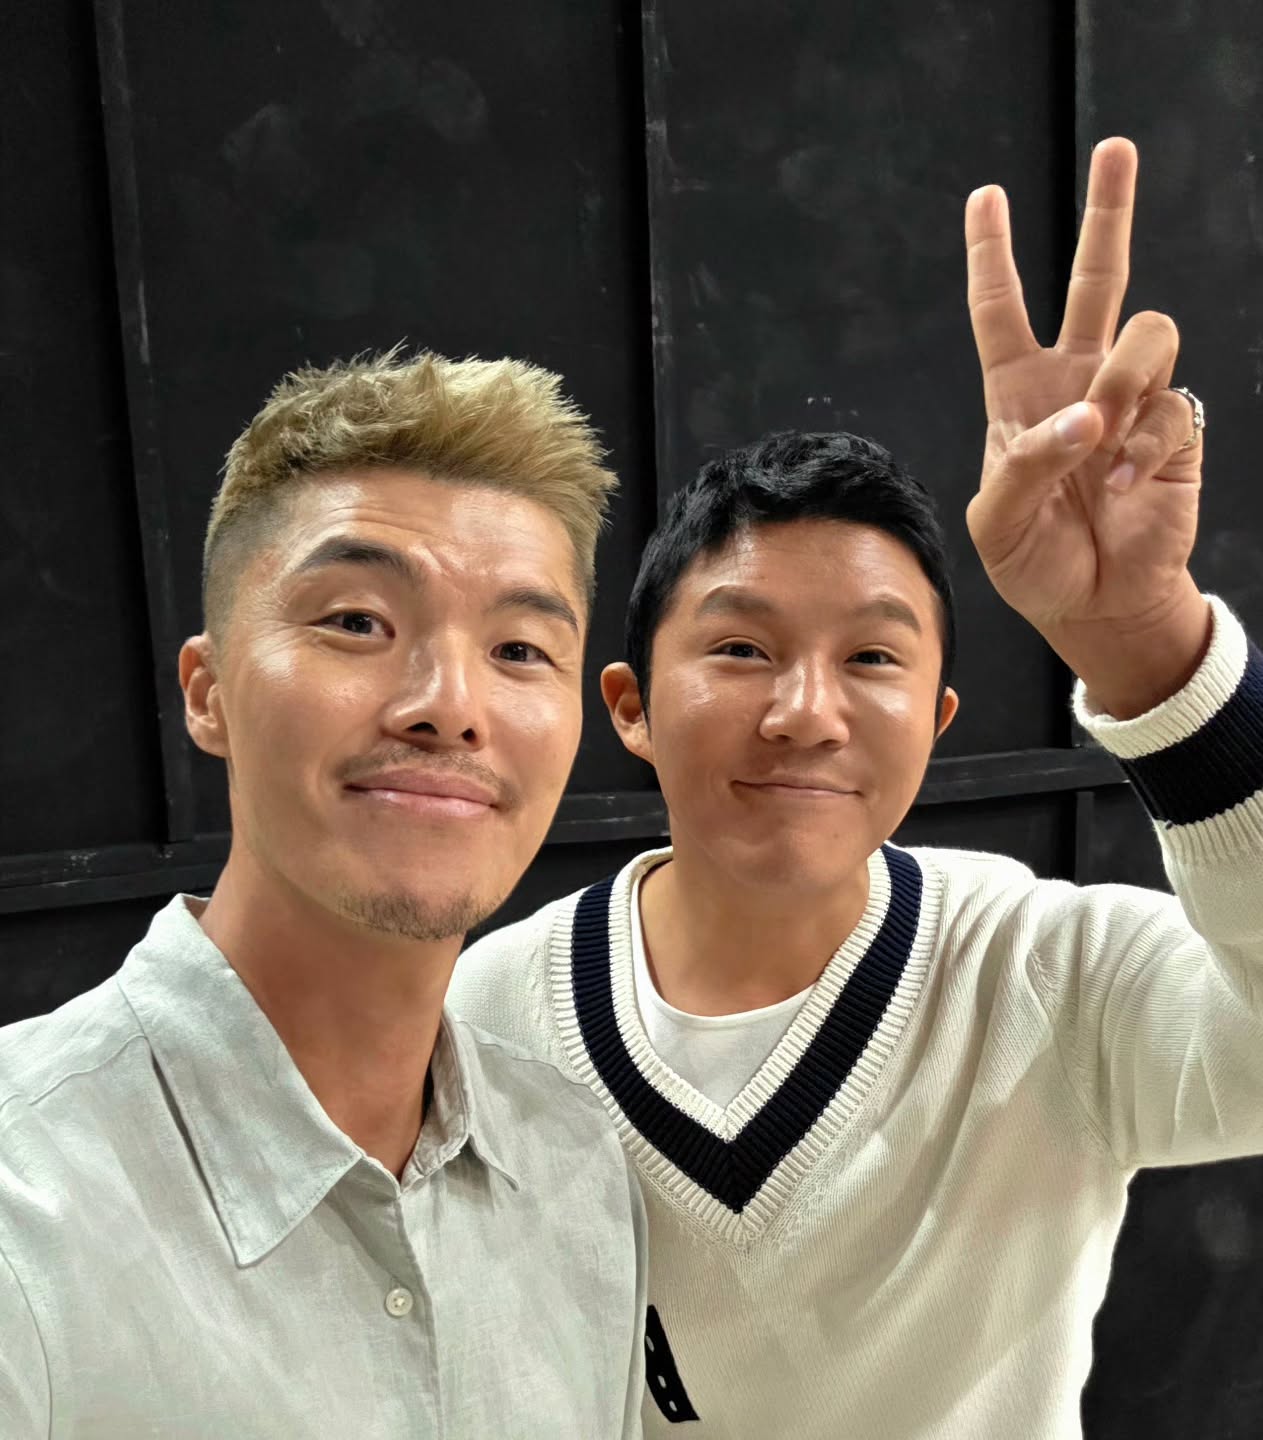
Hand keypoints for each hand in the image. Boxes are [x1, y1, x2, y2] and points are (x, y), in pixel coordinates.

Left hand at [963, 138, 1202, 638]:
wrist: (1092, 603)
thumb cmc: (1034, 561)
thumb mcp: (998, 523)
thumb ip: (1025, 466)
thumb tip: (1084, 418)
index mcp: (1017, 394)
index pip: (1001, 312)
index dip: (993, 256)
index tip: (985, 197)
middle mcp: (1076, 382)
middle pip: (1096, 281)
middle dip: (1108, 214)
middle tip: (1116, 149)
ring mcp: (1130, 401)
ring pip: (1149, 329)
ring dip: (1123, 377)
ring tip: (1102, 433)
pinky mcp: (1174, 430)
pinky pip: (1171, 405)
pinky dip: (1144, 446)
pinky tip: (1124, 484)